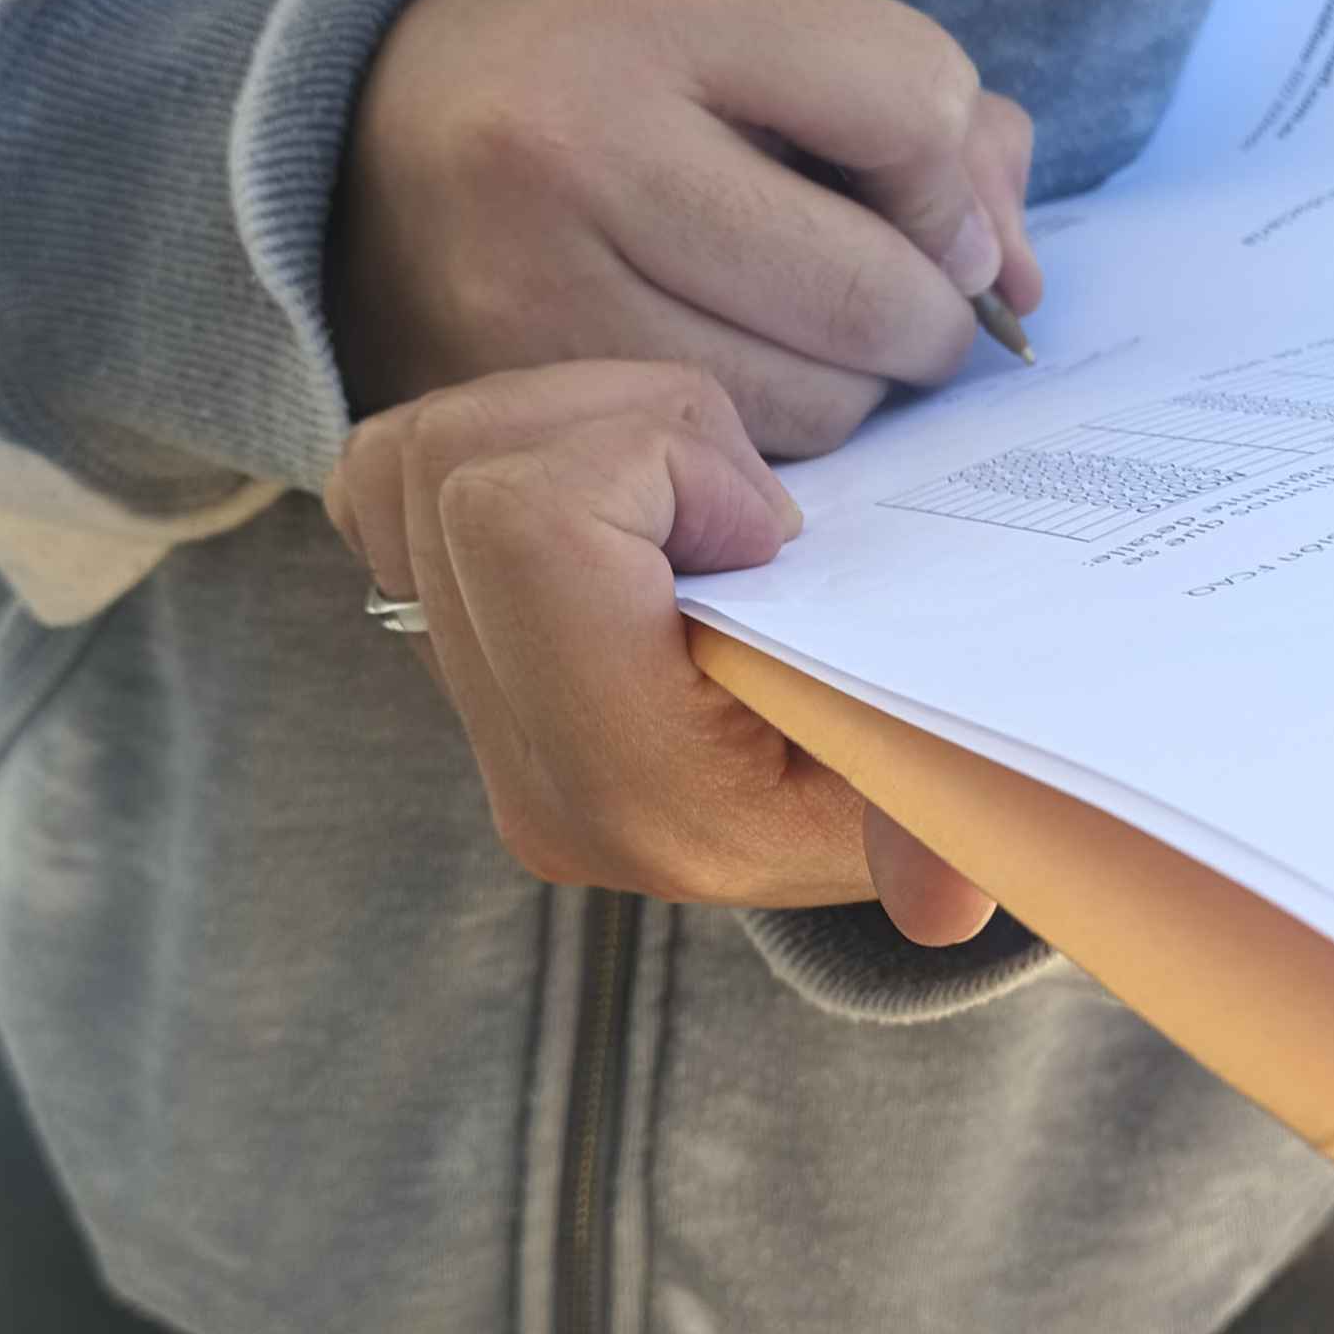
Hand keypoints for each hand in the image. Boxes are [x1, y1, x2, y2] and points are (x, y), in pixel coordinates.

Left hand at [325, 359, 997, 945]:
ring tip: (681, 491)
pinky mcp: (431, 646)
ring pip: (414, 456)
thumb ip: (937, 830)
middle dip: (622, 425)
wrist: (843, 804)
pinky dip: (499, 442)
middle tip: (735, 502)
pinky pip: (385, 483)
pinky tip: (609, 493)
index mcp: (644, 792)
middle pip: (464, 469)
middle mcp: (530, 766)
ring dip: (565, 422)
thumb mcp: (946, 787)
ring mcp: (466, 711)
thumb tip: (948, 911)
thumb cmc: (912, 757)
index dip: (664, 460)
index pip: (531, 523)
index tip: (770, 533)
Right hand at [329, 0, 1039, 457]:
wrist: (354, 137)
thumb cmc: (592, 72)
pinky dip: (760, 440)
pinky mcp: (504, 403)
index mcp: (648, 11)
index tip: (925, 200)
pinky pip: (713, 460)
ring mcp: (525, 291)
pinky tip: (728, 379)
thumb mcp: (739, 23)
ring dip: (848, 388)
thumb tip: (1017, 276)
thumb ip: (918, 113)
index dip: (952, 176)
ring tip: (803, 334)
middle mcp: (571, 149)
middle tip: (901, 304)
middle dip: (925, 314)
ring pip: (806, 403)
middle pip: (868, 289)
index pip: (909, 106)